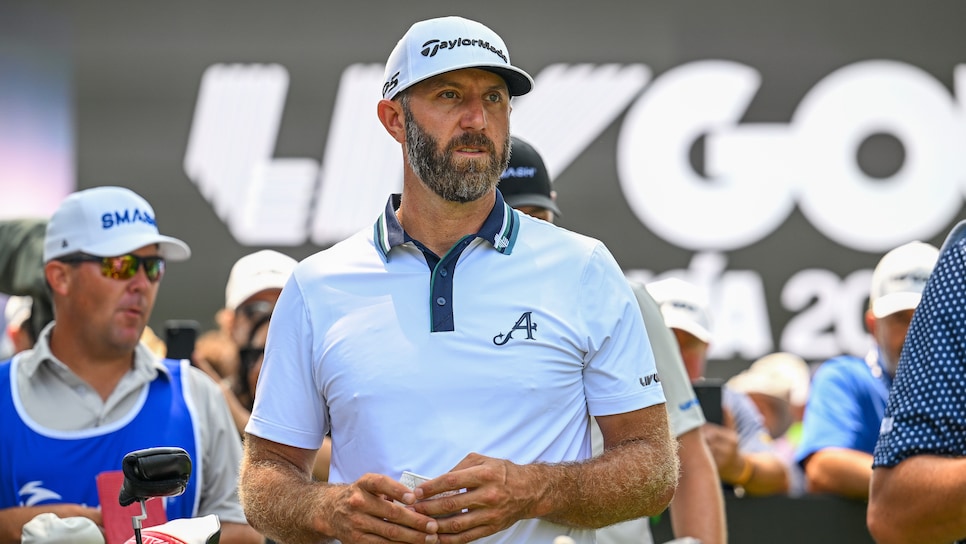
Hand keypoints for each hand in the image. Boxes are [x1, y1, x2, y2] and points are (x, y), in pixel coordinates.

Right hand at [325, 473, 439, 542]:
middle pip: (391, 513)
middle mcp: (358, 502)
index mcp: (364, 484)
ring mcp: (356, 523)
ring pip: (390, 532)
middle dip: (416, 521)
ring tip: (430, 538)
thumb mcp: (370, 485)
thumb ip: (390, 490)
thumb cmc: (360, 495)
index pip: (381, 484)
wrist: (330, 511)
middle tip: (433, 525)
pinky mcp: (356, 541)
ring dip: (413, 537)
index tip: (413, 499)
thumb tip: (417, 502)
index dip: (398, 491)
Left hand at [410, 453, 543, 542]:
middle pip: (451, 504)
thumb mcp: (482, 460)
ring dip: (435, 526)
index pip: (451, 481)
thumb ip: (459, 468)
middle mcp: (488, 495)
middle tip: (412, 509)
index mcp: (484, 474)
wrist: (529, 490)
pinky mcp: (492, 528)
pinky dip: (449, 539)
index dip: (431, 488)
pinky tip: (436, 537)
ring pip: (457, 524)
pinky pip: (467, 537)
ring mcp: (490, 514)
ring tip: (420, 525)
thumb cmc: (502, 472)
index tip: (416, 492)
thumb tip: (436, 480)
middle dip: (427, 508)